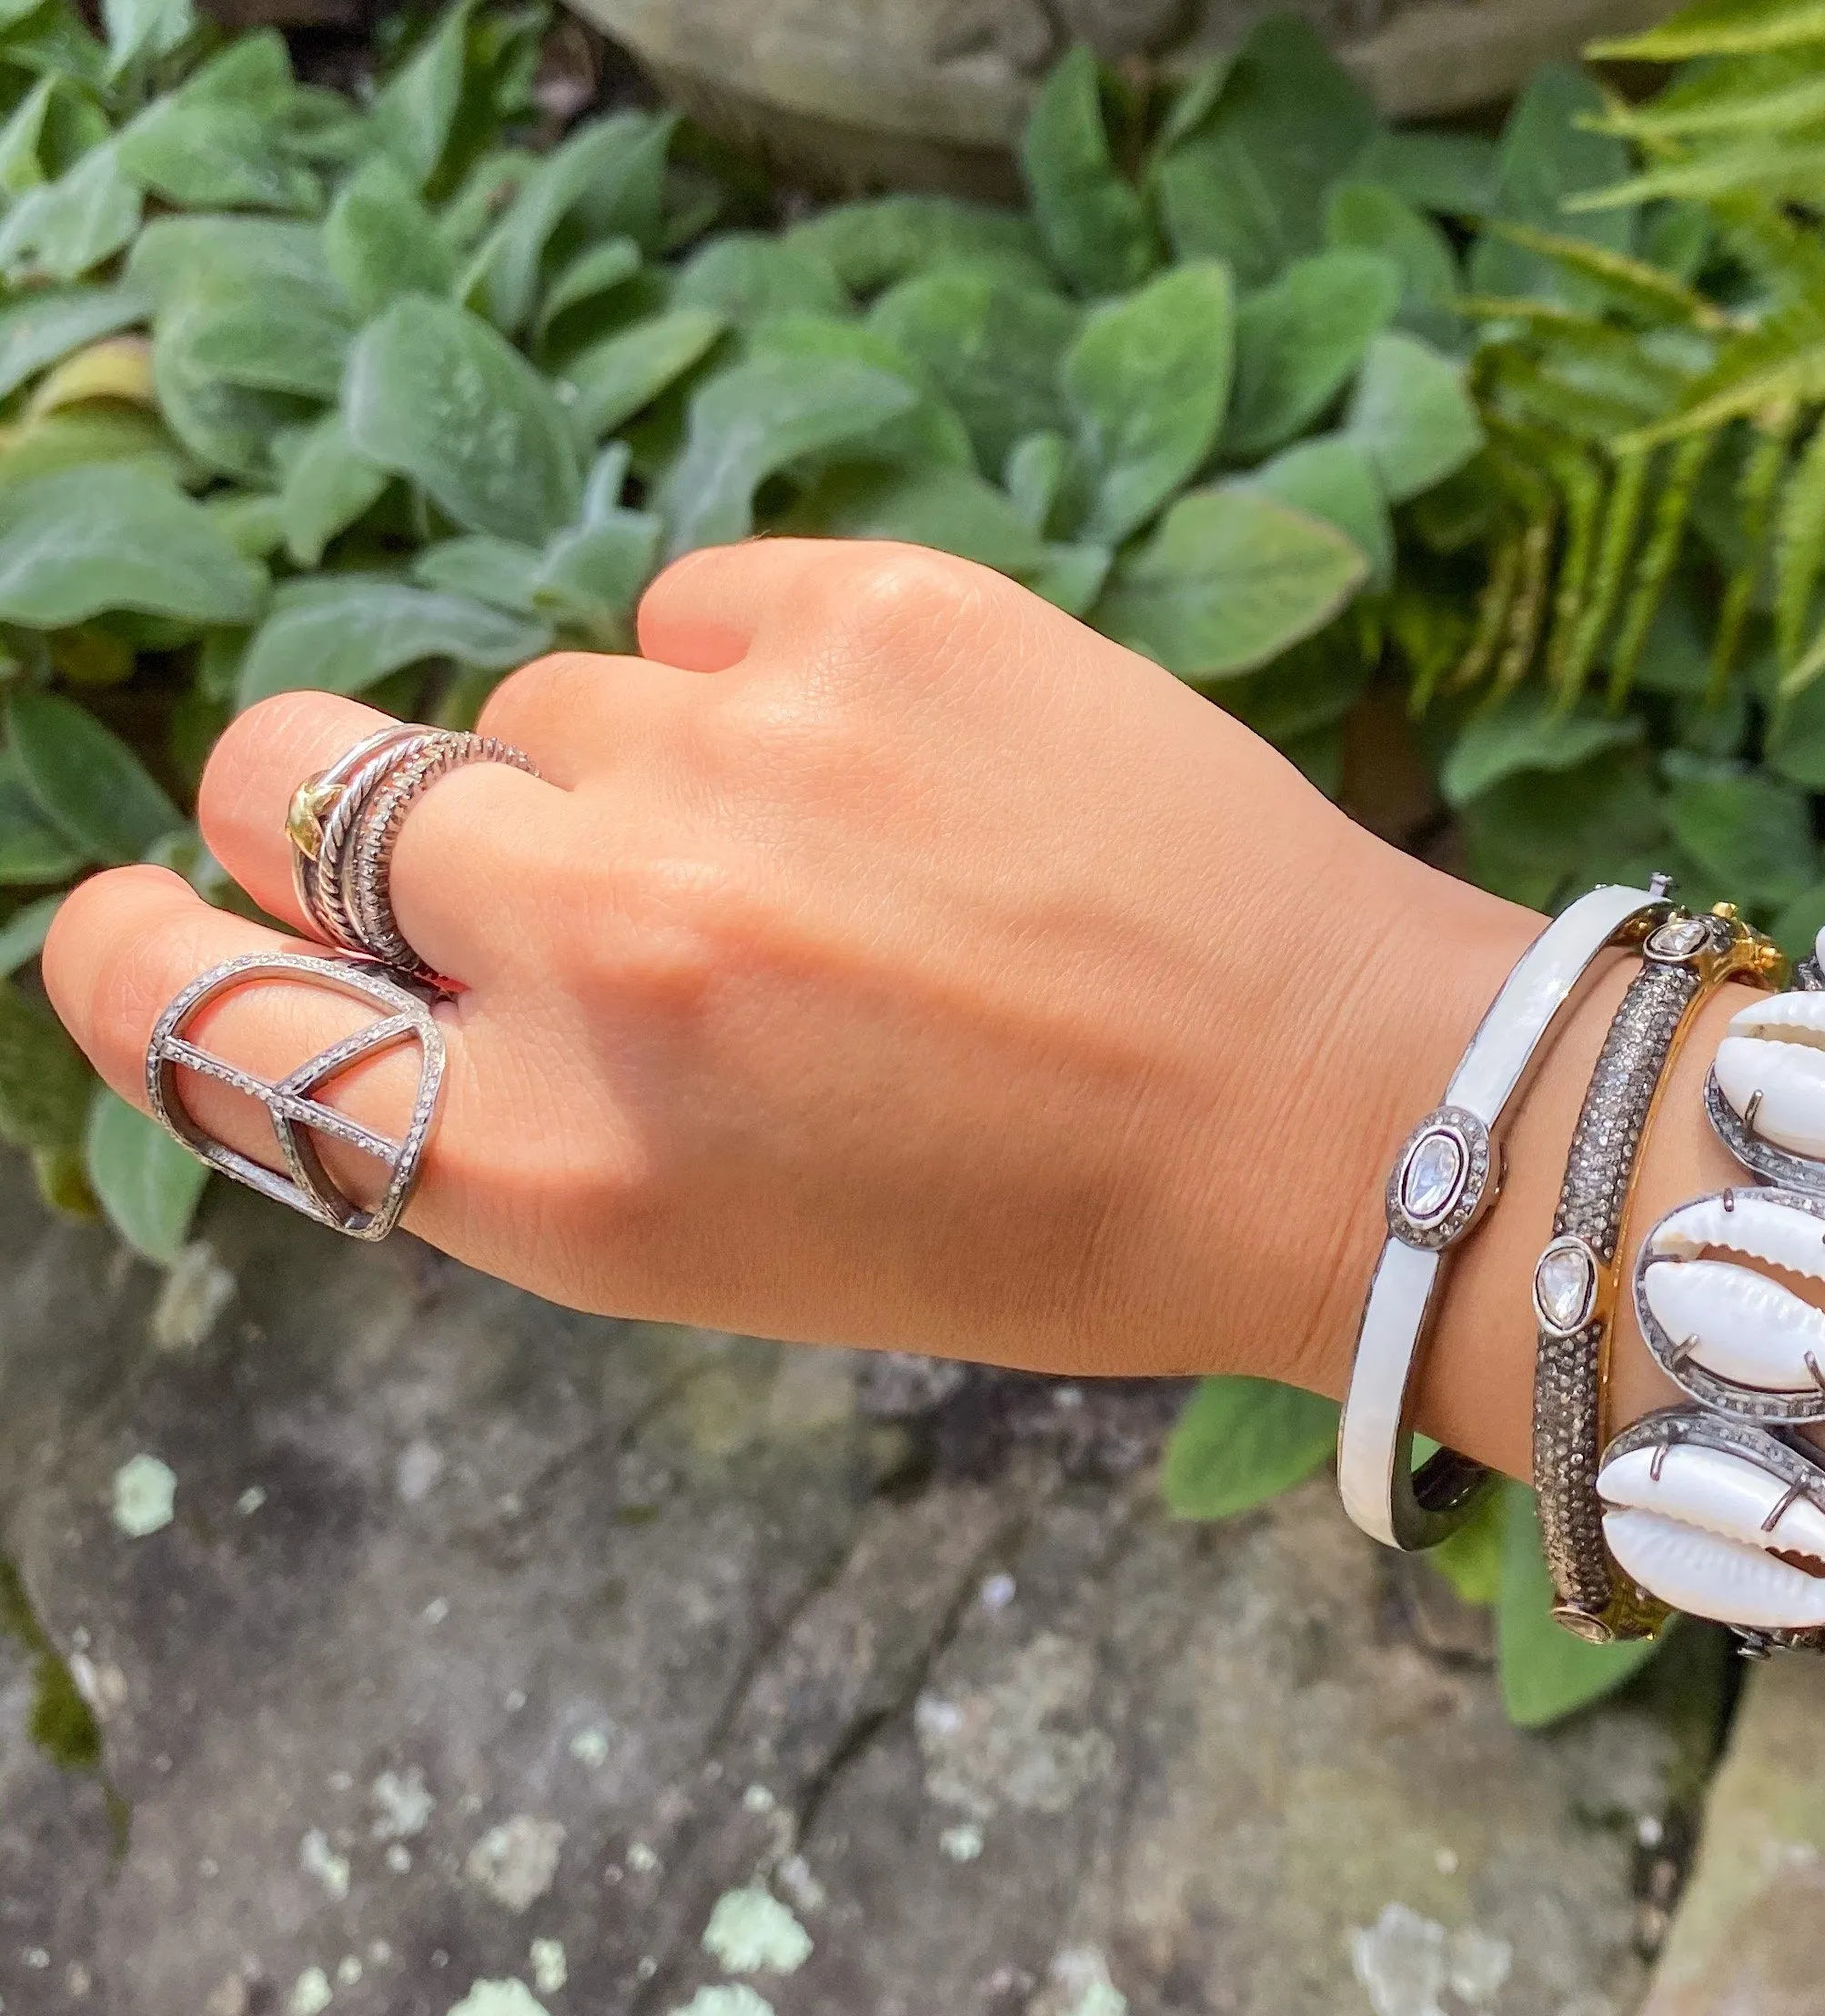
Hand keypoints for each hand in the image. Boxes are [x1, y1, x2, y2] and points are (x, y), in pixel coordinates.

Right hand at [42, 539, 1524, 1381]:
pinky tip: (914, 783)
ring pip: (538, 697)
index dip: (147, 943)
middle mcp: (608, 946)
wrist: (1325, 1110)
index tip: (187, 923)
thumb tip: (354, 942)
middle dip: (386, 821)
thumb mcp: (724, 1247)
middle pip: (295, 776)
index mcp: (561, 1167)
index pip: (176, 996)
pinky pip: (697, 609)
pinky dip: (767, 685)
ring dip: (634, 771)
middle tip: (566, 873)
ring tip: (842, 871)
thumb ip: (507, 1105)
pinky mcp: (872, 612)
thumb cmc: (1028, 1224)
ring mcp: (736, 756)